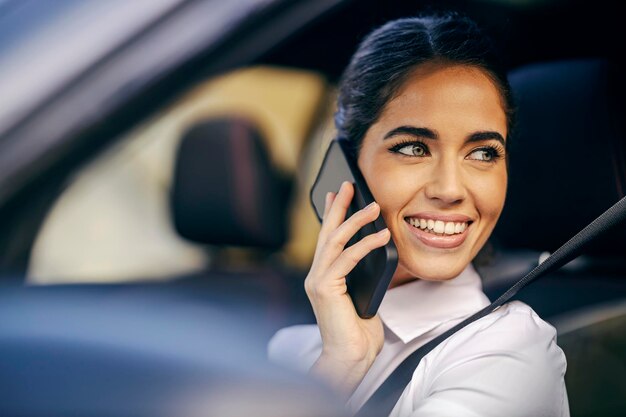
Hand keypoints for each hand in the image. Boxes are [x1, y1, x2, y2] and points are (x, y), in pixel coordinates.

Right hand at [305, 181, 390, 395]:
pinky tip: (382, 235)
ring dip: (355, 220)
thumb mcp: (362, 296)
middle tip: (349, 186)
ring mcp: (318, 281)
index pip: (327, 240)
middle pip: (327, 233)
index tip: (337, 195)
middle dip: (338, 207)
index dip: (331, 215)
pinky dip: (366, 245)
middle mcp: (316, 276)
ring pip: (336, 241)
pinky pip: (348, 259)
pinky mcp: (325, 288)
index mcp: (324, 277)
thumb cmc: (358, 333)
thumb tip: (375, 255)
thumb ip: (361, 276)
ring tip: (373, 206)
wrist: (349, 358)